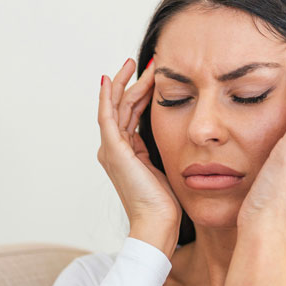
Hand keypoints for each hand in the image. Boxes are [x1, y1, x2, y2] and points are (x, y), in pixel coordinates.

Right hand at [97, 57, 182, 230]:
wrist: (157, 223)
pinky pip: (108, 117)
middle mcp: (115, 150)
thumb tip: (178, 135)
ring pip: (116, 107)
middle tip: (146, 62)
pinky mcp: (114, 151)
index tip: (154, 77)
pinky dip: (108, 97)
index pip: (131, 115)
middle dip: (134, 83)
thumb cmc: (165, 204)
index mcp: (127, 154)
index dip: (142, 94)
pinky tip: (111, 80)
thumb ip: (163, 151)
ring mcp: (112, 150)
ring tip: (134, 63)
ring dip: (125, 83)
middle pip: (123, 107)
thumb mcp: (166, 168)